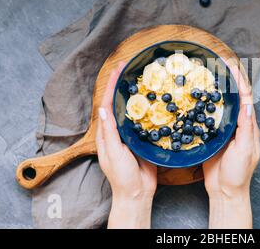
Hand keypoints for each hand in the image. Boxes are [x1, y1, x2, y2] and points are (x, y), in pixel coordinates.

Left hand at [96, 62, 156, 228]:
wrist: (137, 193)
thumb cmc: (122, 175)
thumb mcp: (114, 153)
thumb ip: (109, 132)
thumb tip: (103, 108)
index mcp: (107, 132)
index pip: (108, 103)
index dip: (112, 85)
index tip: (117, 69)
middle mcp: (118, 130)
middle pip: (119, 102)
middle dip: (121, 84)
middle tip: (128, 66)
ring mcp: (131, 134)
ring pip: (133, 109)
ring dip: (135, 93)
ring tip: (141, 77)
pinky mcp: (143, 139)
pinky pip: (146, 120)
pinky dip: (149, 108)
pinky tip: (156, 101)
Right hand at [203, 63, 259, 228]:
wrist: (225, 192)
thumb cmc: (238, 173)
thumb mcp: (244, 150)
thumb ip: (245, 128)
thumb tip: (246, 104)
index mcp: (248, 126)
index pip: (245, 97)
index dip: (239, 80)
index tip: (231, 65)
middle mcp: (237, 125)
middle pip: (234, 97)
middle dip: (229, 79)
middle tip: (219, 64)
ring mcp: (224, 130)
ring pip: (221, 105)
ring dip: (217, 89)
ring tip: (208, 75)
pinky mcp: (212, 136)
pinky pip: (208, 118)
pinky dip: (205, 106)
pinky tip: (196, 99)